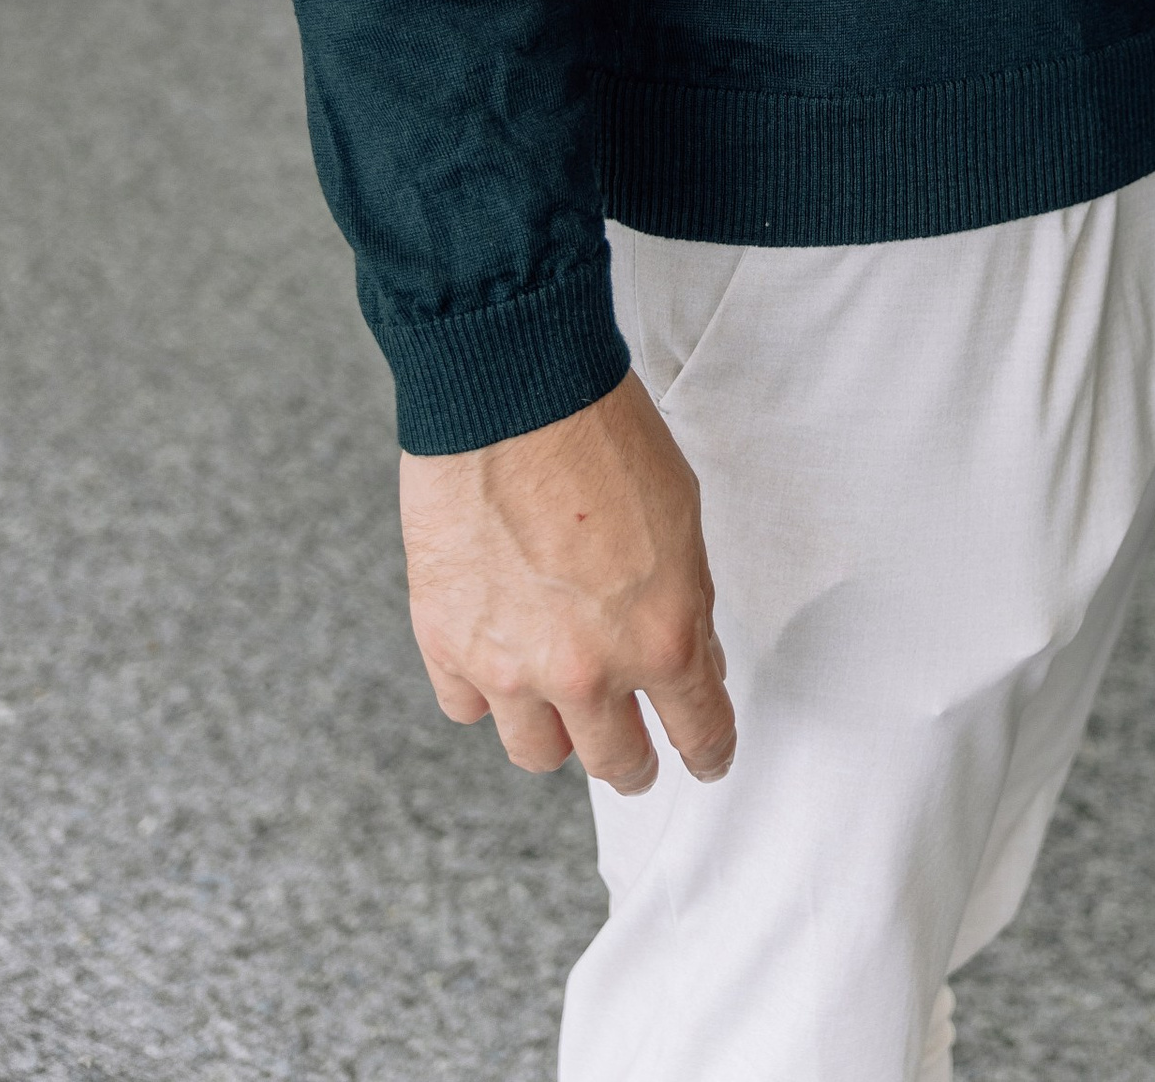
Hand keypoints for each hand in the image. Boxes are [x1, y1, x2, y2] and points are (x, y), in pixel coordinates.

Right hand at [399, 370, 734, 793]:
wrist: (513, 392)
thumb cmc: (603, 435)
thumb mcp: (681, 518)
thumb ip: (686, 601)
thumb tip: (693, 656)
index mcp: (661, 637)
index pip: (698, 732)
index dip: (708, 752)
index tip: (707, 760)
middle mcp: (586, 671)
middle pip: (615, 762)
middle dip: (633, 761)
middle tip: (634, 754)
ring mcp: (510, 667)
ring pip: (538, 754)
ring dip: (557, 735)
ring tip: (562, 711)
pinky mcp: (446, 645)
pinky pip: (468, 708)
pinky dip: (485, 690)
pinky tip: (499, 658)